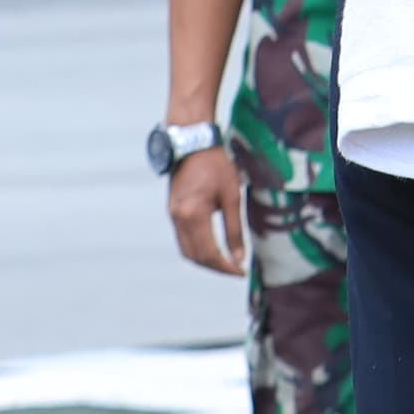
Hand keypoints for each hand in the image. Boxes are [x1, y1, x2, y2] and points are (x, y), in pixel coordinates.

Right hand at [166, 145, 246, 274]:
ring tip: (226, 261)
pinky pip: (183, 238)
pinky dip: (197, 248)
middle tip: (236, 269)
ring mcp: (172, 215)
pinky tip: (213, 246)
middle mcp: (178, 217)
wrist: (193, 142)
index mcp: (194, 214)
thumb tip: (239, 257)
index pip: (209, 254)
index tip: (241, 272)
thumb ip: (234, 229)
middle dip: (216, 267)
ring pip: (186, 250)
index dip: (226, 267)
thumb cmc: (216, 165)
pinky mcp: (172, 210)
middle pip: (195, 256)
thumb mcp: (232, 196)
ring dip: (205, 260)